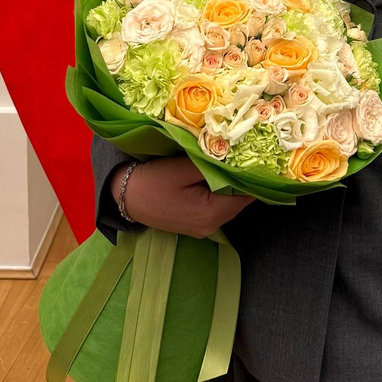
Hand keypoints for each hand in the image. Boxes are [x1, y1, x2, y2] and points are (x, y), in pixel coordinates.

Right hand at [112, 156, 253, 238]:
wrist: (124, 197)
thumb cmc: (152, 182)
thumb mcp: (182, 168)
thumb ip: (213, 165)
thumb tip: (238, 159)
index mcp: (210, 214)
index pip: (246, 195)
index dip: (253, 175)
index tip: (257, 155)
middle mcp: (210, 226)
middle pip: (239, 201)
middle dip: (242, 179)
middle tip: (245, 153)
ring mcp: (203, 228)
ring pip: (229, 204)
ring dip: (231, 185)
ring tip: (231, 161)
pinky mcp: (196, 224)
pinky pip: (217, 207)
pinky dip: (220, 192)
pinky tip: (216, 175)